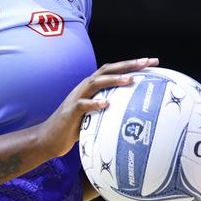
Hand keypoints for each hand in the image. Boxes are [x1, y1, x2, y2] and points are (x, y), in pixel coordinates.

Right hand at [37, 57, 159, 157]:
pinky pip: (82, 105)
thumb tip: (133, 111)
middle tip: (148, 62)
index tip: (152, 62)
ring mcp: (76, 98)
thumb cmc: (75, 127)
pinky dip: (94, 103)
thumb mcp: (95, 115)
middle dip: (128, 65)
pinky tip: (107, 104)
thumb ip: (109, 108)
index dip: (131, 65)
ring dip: (113, 80)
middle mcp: (84, 88)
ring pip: (95, 83)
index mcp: (92, 87)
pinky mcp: (70, 112)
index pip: (113, 70)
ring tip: (131, 79)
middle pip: (107, 70)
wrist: (49, 138)